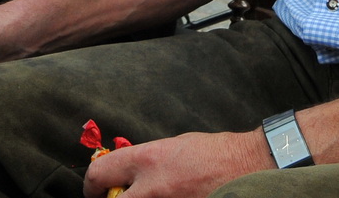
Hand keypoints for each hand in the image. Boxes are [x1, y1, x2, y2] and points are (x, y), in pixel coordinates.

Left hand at [83, 130, 271, 197]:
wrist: (247, 167)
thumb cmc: (213, 152)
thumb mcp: (173, 146)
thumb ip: (146, 160)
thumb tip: (126, 173)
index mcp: (148, 159)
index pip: (100, 173)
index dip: (91, 184)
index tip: (94, 188)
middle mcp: (152, 186)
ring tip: (145, 197)